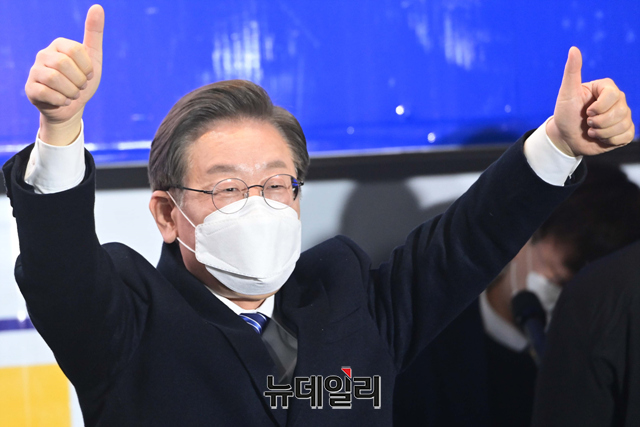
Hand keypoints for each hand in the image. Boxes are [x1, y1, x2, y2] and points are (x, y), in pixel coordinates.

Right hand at [24, 4, 103, 145]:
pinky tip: (63, 101)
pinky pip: (46, 93)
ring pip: (54, 79)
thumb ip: (94, 34)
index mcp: (59, 45)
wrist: (72, 107)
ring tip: (72, 94)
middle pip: (63, 64)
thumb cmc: (83, 81)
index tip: (88, 75)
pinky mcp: (30, 88)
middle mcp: (44, 55)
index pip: (76, 50)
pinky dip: (61, 100)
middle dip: (79, 81)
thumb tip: (97, 7)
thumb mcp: (94, 58)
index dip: (87, 67)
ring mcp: (34, 71)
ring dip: (71, 92)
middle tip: (80, 87)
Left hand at [547, 47, 634, 156]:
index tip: (586, 112)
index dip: (598, 108)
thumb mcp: (566, 93)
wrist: (565, 137)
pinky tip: (600, 138)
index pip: (613, 95)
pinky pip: (626, 136)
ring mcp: (623, 115)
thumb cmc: (565, 113)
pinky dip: (610, 140)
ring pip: (623, 125)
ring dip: (602, 133)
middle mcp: (618, 100)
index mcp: (606, 88)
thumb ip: (572, 71)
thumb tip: (573, 48)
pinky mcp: (624, 131)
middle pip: (619, 112)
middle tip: (587, 123)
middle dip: (598, 122)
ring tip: (591, 131)